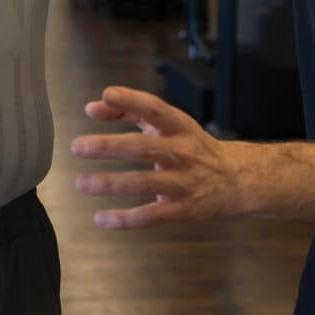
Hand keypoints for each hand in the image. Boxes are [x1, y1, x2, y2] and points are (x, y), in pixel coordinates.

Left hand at [74, 87, 247, 228]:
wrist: (236, 179)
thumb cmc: (189, 146)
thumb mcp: (166, 123)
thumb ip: (128, 110)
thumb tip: (91, 108)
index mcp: (179, 126)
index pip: (155, 108)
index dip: (131, 100)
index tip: (108, 94)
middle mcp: (183, 151)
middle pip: (144, 147)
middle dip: (110, 147)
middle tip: (78, 147)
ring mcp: (184, 182)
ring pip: (144, 182)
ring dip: (110, 184)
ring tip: (82, 183)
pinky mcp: (183, 209)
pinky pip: (151, 215)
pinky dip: (125, 219)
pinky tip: (100, 218)